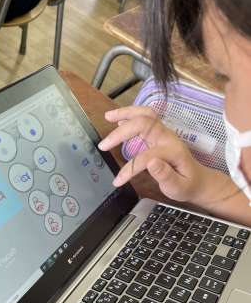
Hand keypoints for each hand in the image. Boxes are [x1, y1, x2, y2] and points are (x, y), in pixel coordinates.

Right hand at [98, 106, 212, 203]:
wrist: (198, 180)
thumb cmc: (187, 185)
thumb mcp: (178, 188)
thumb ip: (166, 176)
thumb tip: (152, 163)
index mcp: (172, 151)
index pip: (146, 156)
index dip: (130, 168)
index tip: (118, 181)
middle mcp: (168, 137)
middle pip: (144, 124)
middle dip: (122, 132)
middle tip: (104, 145)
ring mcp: (164, 133)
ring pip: (146, 115)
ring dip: (126, 113)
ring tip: (108, 116)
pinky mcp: (159, 134)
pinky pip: (145, 119)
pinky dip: (130, 116)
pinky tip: (117, 120)